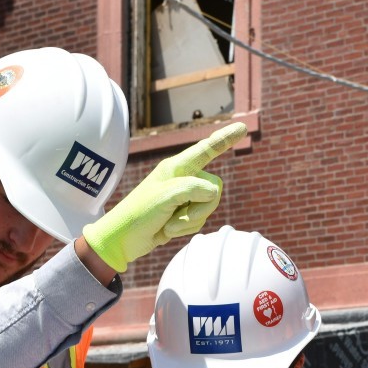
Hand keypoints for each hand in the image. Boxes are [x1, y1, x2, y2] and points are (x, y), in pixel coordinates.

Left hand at [80, 122, 246, 272]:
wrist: (124, 240)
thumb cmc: (139, 214)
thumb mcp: (164, 197)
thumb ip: (192, 189)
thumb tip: (213, 192)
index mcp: (176, 167)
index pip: (206, 149)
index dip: (225, 139)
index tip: (242, 127)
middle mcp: (183, 178)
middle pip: (214, 188)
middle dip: (201, 207)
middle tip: (177, 215)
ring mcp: (184, 197)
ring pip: (209, 207)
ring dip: (190, 220)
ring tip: (168, 224)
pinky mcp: (184, 214)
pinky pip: (201, 220)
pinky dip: (187, 228)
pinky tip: (168, 230)